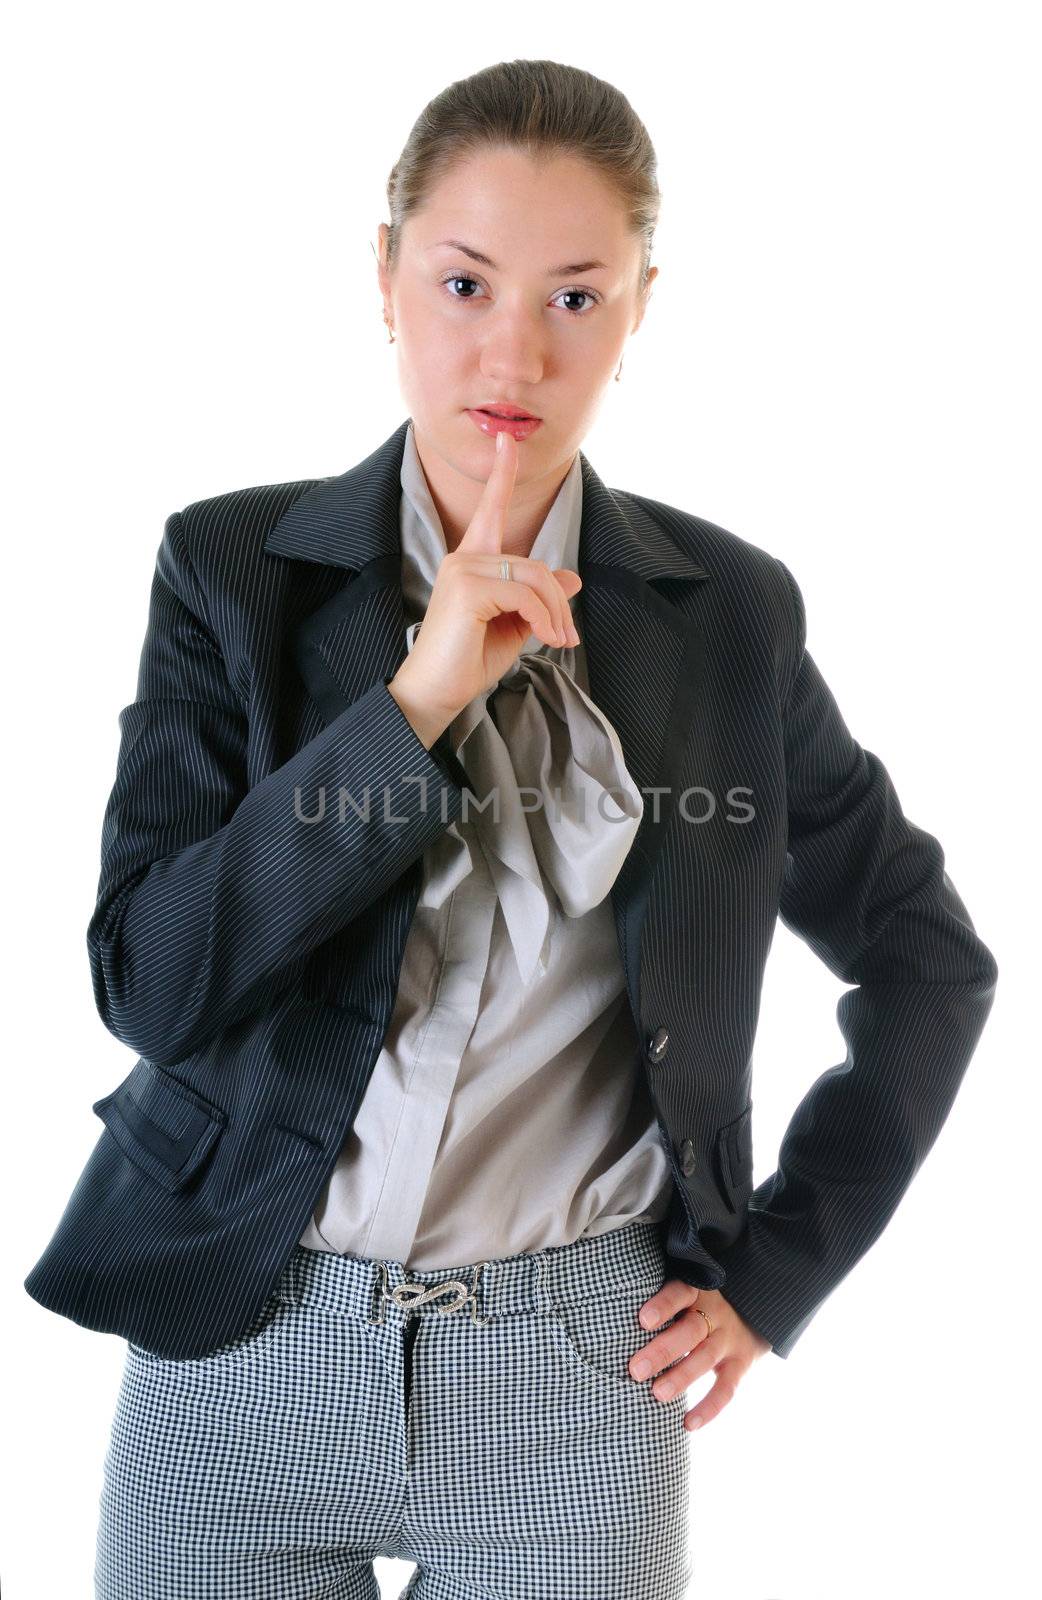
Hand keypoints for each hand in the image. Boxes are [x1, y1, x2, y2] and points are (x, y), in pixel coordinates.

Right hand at [391, 428, 582, 723]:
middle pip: (534, 563)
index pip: (491, 509)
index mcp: (471, 560)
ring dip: (554, 613)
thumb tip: (570, 578)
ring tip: (556, 641)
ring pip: (534, 577)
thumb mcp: (515, 625)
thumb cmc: (469, 660)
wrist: (437, 692)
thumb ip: (538, 598)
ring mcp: (462, 569)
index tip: (507, 438)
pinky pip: (524, 594)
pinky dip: (543, 618)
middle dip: (558, 602)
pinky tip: (543, 639)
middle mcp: (463, 557)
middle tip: (567, 637)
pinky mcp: (467, 587)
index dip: (502, 473)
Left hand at [632, 1281, 771, 1431]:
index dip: (663, 1306)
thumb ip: (656, 1302)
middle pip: (691, 1330)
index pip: (680, 1293)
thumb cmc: (695, 1304)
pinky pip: (726, 1388)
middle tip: (636, 1370)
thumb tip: (608, 1316)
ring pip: (705, 1357)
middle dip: (663, 1351)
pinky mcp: (740, 1364)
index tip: (642, 1321)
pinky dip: (708, 1408)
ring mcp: (729, 1339)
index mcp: (696, 1292)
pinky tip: (687, 1424)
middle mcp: (715, 1313)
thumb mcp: (683, 1294)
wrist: (752, 1309)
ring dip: (681, 1377)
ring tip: (657, 1394)